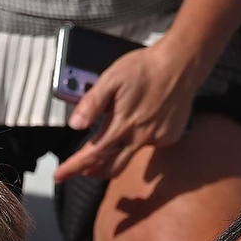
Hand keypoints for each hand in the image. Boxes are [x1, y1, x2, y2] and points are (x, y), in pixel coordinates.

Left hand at [53, 40, 206, 182]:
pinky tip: (142, 121)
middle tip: (81, 170)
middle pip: (112, 167)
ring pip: (131, 156)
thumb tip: (75, 125)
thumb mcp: (112, 79)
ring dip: (115, 156)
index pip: (92, 155)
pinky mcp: (169, 137)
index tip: (58, 177)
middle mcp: (139, 138)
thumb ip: (92, 103)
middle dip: (93, 171)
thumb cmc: (144, 68)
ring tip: (106, 148)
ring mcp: (156, 139)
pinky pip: (149, 145)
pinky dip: (139, 139)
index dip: (73, 167)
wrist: (182, 63)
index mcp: (121, 125)